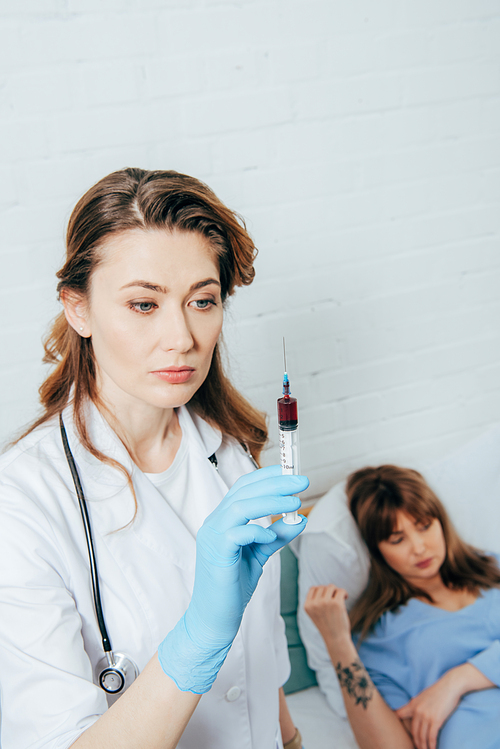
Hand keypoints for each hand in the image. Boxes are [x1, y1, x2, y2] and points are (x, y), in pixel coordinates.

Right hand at [158, 465, 308, 691]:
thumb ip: (276, 536)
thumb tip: (299, 519)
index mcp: (223, 520)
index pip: (243, 488)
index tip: (290, 472)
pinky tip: (273, 535)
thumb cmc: (233, 586)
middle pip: (244, 492)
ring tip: (295, 502)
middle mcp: (214, 523)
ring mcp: (212, 537)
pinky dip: (257, 530)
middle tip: (302, 481)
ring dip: (271, 501)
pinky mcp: (216, 553)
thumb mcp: (259, 555)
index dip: (267, 476)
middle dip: (275, 483)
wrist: (214, 619)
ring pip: (241, 507)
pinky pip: (237, 533)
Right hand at [304, 584, 350, 645]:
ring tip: (340, 599)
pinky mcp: (336, 604)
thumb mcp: (316, 613)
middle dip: (330, 592)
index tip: (327, 598)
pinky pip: (341, 591)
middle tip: (335, 601)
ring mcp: (325, 603)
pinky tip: (345, 598)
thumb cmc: (327, 625)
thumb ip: (316, 600)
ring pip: (331, 587)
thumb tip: (325, 587)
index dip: (321, 591)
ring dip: (336, 591)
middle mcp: (314, 604)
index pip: (313, 589)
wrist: (336, 640)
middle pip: (323, 587)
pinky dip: (344, 593)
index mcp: (307, 606)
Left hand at [396, 672, 461, 748]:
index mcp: (413, 704)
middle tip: (417, 747)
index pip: (399, 714)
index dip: (398, 724)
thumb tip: (414, 711)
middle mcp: (417, 710)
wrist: (450, 686)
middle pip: (413, 731)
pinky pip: (431, 737)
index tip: (398, 732)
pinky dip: (431, 745)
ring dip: (423, 746)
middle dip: (415, 742)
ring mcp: (426, 716)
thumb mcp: (423, 695)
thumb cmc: (438, 690)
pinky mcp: (436, 720)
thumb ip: (417, 704)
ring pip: (422, 737)